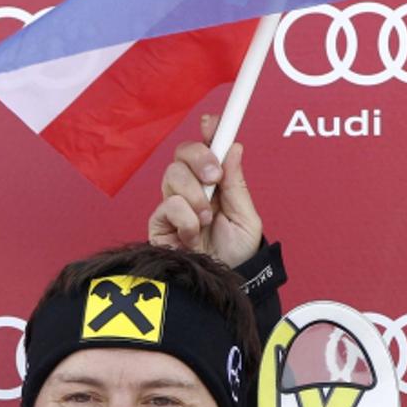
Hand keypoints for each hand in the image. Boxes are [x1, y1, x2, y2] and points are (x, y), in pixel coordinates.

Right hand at [147, 114, 260, 267]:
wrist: (225, 284)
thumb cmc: (237, 255)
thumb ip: (236, 184)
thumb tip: (234, 147)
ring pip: (173, 175)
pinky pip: (168, 205)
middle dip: (200, 158)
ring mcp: (173, 204)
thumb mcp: (246, 218)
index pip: (207, 148)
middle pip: (183, 153)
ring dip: (196, 196)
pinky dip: (186, 219)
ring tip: (207, 219)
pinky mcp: (159, 223)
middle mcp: (192, 189)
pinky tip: (192, 235)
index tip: (213, 122)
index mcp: (215, 183)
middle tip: (215, 177)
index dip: (209, 131)